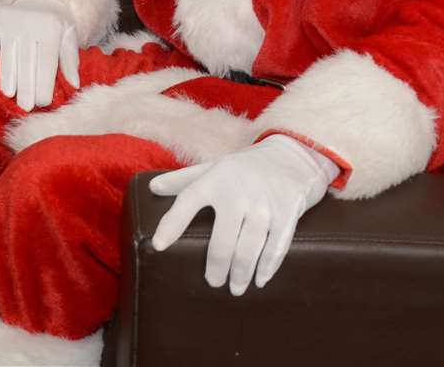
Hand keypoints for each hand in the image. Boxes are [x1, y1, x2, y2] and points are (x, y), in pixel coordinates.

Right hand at [0, 0, 79, 111]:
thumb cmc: (56, 24)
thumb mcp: (69, 36)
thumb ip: (71, 60)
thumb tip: (74, 85)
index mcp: (51, 28)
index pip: (46, 61)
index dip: (44, 83)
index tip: (43, 103)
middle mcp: (31, 23)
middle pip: (27, 61)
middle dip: (26, 86)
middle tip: (26, 107)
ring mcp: (12, 22)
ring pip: (8, 54)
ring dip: (7, 76)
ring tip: (8, 94)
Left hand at [148, 135, 337, 294]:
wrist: (292, 155)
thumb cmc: (244, 168)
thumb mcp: (213, 167)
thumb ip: (183, 179)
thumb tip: (151, 188)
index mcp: (215, 179)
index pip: (187, 201)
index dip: (171, 223)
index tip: (159, 245)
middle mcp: (238, 191)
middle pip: (222, 240)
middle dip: (216, 267)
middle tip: (213, 282)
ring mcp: (264, 204)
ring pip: (249, 249)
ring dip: (241, 273)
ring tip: (235, 288)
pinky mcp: (288, 212)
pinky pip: (276, 247)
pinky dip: (267, 267)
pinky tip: (260, 279)